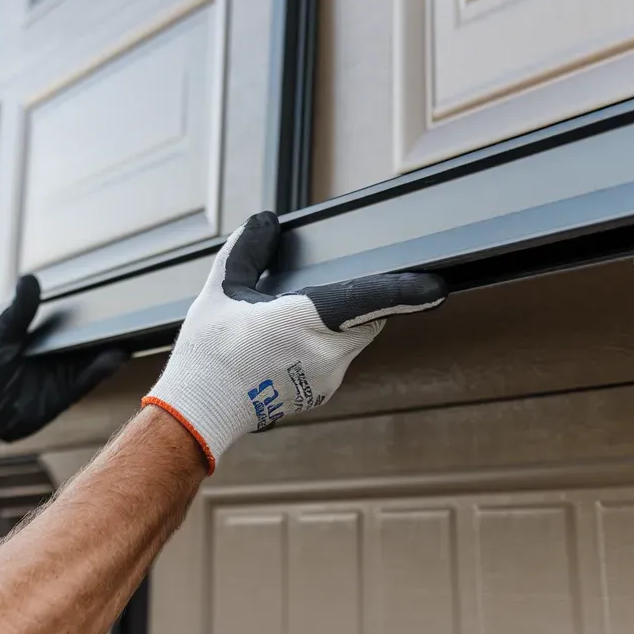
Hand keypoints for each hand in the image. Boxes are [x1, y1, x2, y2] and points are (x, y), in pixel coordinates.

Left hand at [0, 275, 127, 458]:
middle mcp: (57, 350)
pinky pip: (89, 379)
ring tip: (125, 332)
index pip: (68, 315)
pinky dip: (103, 369)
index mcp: (41, 332)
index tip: (103, 289)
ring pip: (94, 356)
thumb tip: (29, 279)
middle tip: (121, 310)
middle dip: (104, 324)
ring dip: (110, 345)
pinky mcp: (67, 393)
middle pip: (87, 334)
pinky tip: (114, 357)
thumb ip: (19, 311)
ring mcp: (64, 371)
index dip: (85, 304)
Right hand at [143, 211, 446, 471]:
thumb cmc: (208, 354)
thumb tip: (265, 222)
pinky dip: (324, 346)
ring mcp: (327, 377)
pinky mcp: (322, 393)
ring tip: (286, 325)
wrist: (199, 411)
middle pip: (366, 316)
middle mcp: (326, 352)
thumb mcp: (221, 291)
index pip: (368, 299)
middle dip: (357, 301)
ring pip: (354, 338)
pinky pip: (338, 359)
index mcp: (305, 321)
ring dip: (337, 325)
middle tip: (319, 294)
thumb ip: (248, 250)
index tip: (434, 285)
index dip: (405, 290)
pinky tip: (284, 348)